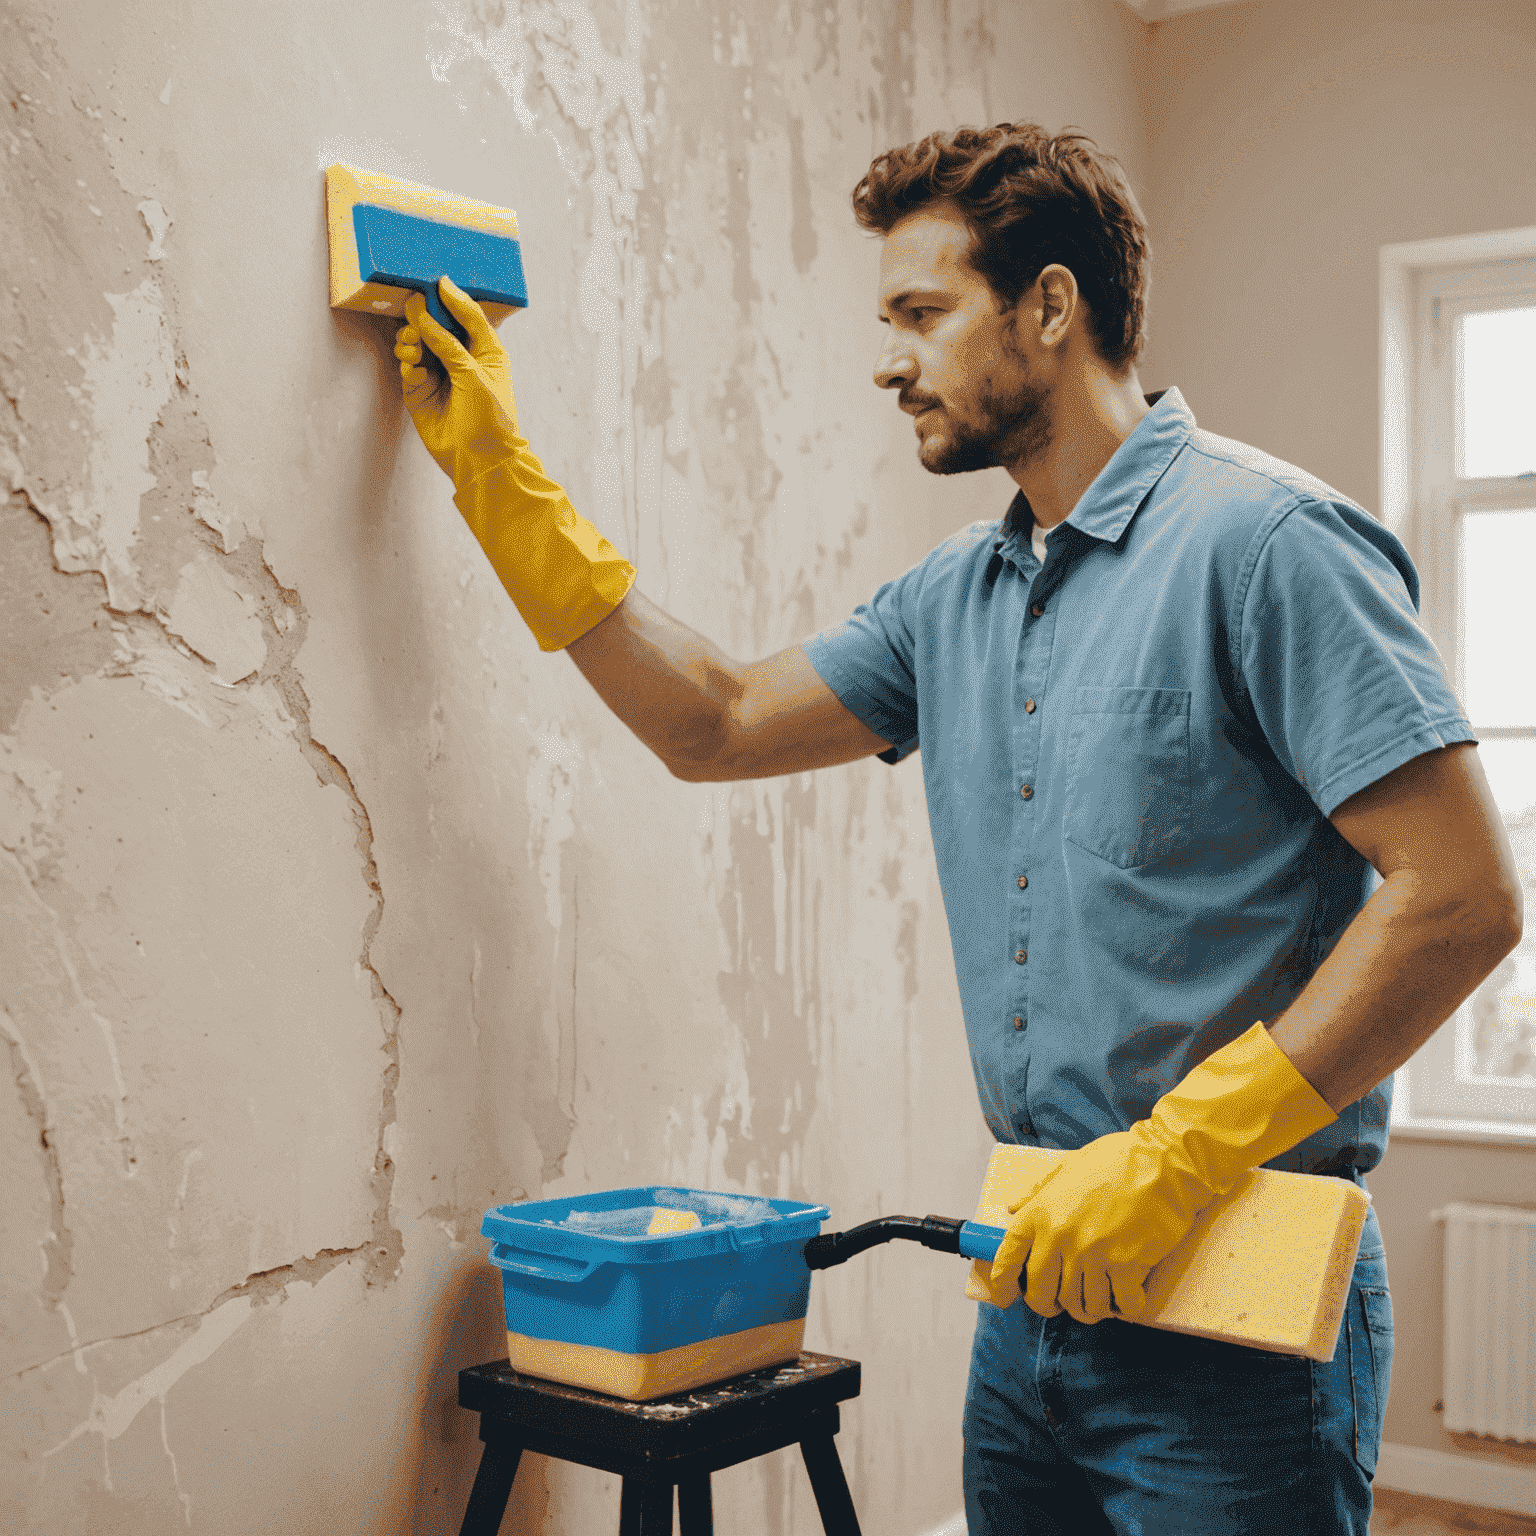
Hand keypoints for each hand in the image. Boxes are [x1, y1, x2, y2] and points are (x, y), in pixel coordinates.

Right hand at [394, 277, 519, 485]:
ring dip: (411, 340)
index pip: (468, 316)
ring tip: (411, 346)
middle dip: (423, 319)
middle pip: (437, 327)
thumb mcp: (474, 373)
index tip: (436, 283)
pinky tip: (412, 369)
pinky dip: (407, 364)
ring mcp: (439, 376)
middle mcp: (461, 360)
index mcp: (485, 352)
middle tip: (412, 313)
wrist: (480, 459)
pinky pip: (408, 368)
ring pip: (418, 344)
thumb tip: (423, 311)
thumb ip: (448, 343)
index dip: (453, 299)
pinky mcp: (421, 393)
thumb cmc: (491, 417)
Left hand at [987, 1128, 1208, 1324]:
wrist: (1162, 1161)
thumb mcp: (1067, 1166)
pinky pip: (1121, 1305)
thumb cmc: (1117, 1160)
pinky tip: (1130, 1295)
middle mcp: (1060, 1236)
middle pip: (1041, 1293)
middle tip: (1061, 1304)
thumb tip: (1013, 1208)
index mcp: (1041, 1212)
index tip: (1003, 1298)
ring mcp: (1092, 1253)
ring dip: (1091, 1308)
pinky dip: (1126, 1306)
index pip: (1009, 1257)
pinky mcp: (1125, 1265)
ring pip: (1082, 1305)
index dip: (1002, 1283)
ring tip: (1101, 1298)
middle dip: (1049, 1305)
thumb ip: (1037, 1192)